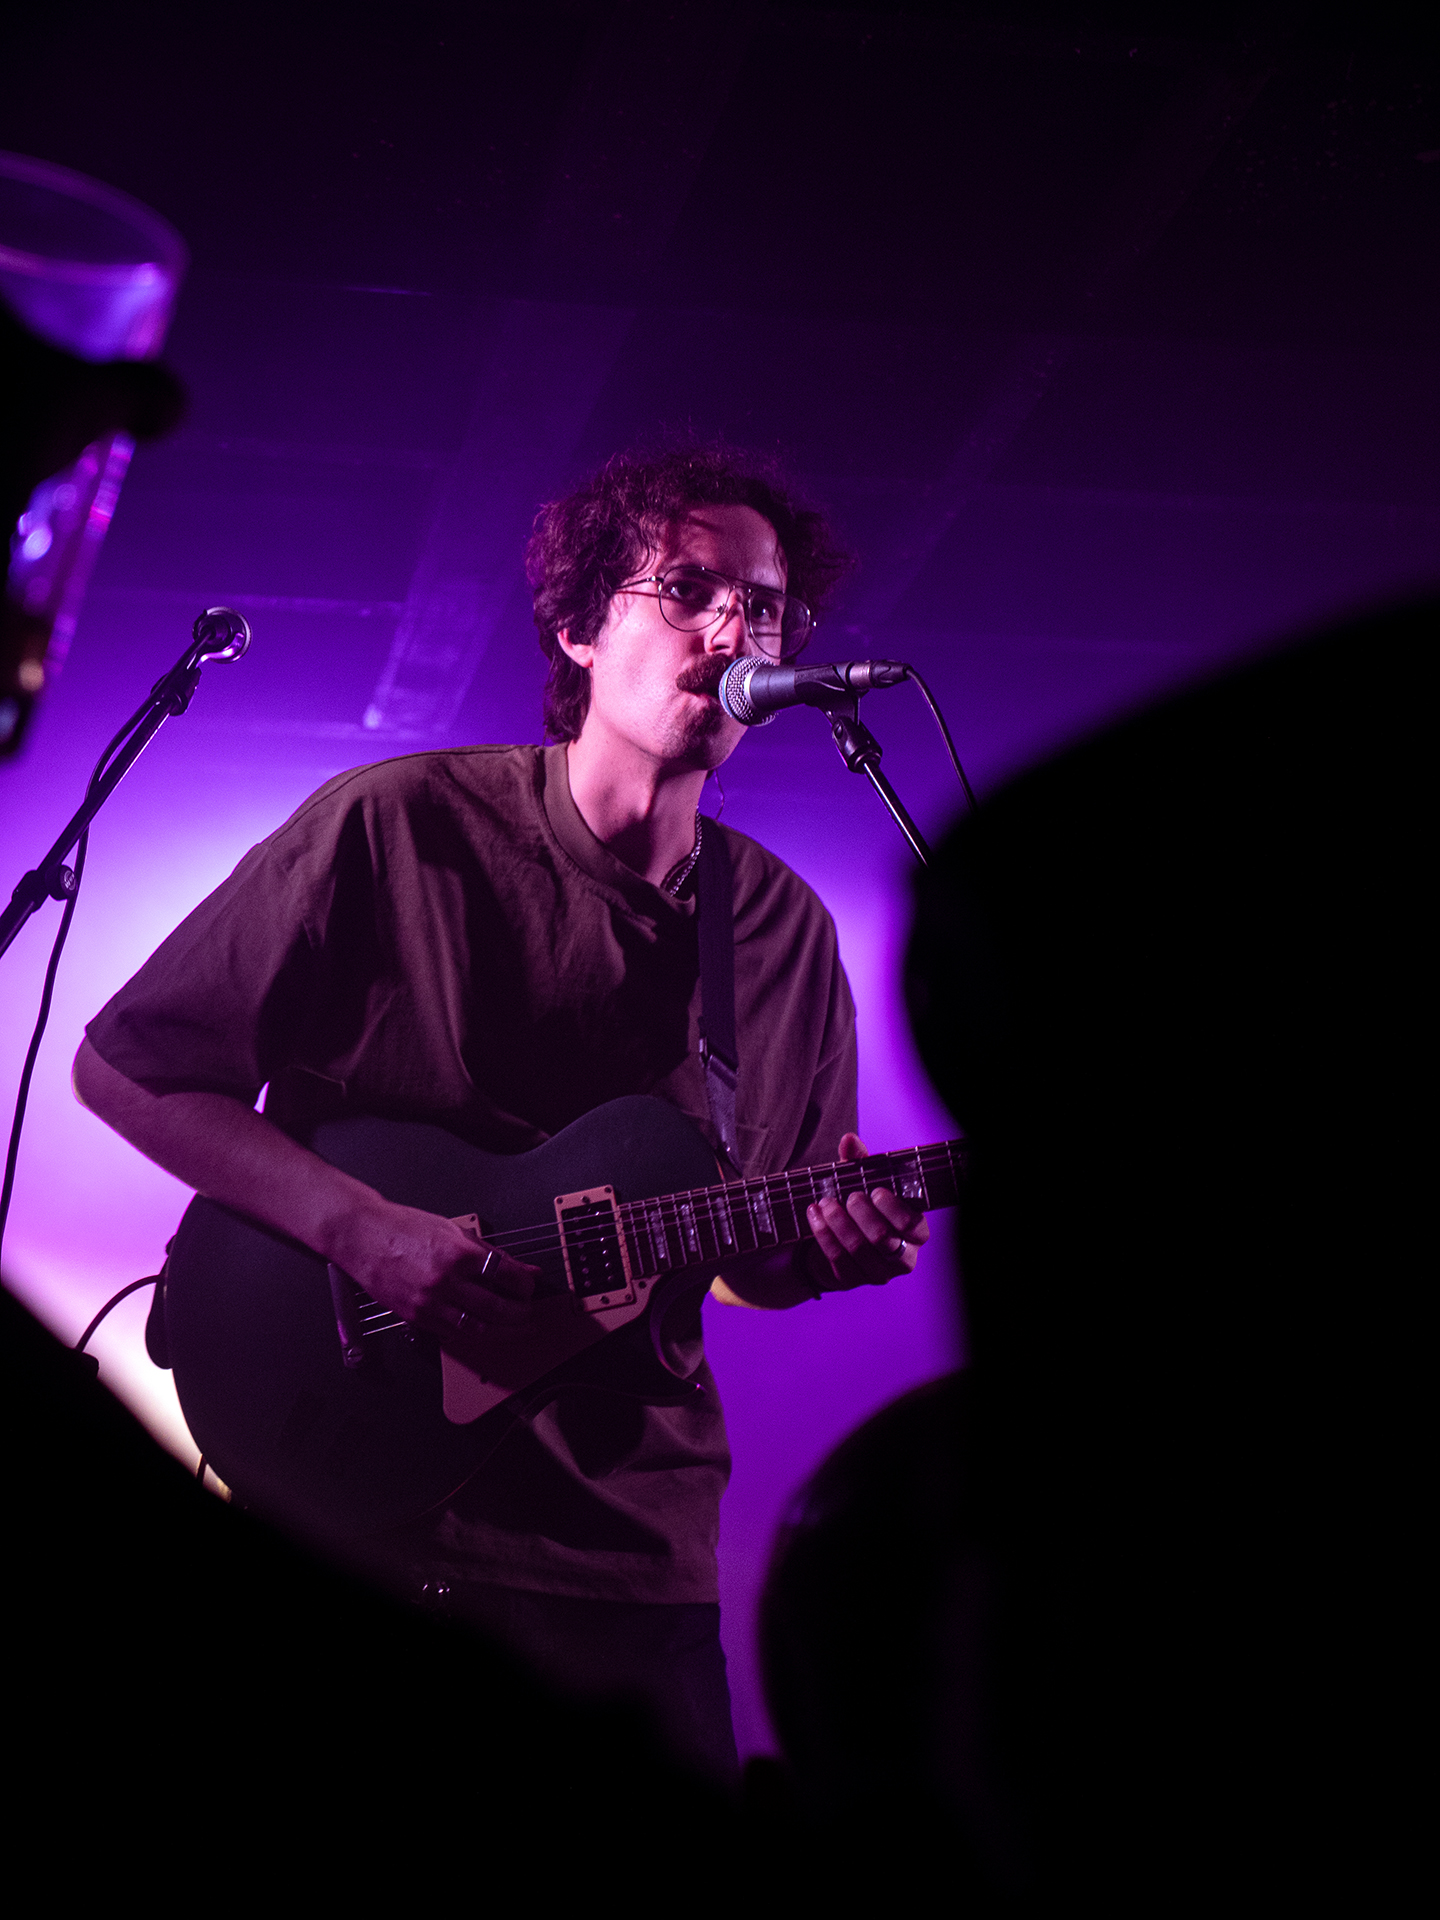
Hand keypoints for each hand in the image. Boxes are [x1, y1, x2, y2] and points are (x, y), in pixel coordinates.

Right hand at [328, 1197, 537, 1346]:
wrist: (362, 1236)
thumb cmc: (404, 1227)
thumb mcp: (453, 1229)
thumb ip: (491, 1252)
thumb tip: (523, 1269)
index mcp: (458, 1253)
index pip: (506, 1276)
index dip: (525, 1286)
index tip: (529, 1287)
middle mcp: (445, 1281)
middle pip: (496, 1308)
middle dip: (520, 1314)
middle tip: (528, 1312)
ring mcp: (429, 1302)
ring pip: (476, 1329)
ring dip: (502, 1332)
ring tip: (513, 1327)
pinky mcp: (415, 1317)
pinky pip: (452, 1334)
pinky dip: (472, 1333)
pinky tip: (482, 1327)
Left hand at [804, 1133, 928, 1293]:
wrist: (833, 1236)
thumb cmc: (857, 1205)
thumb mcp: (861, 1181)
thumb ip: (859, 1161)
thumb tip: (849, 1140)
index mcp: (914, 1232)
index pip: (914, 1226)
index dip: (894, 1210)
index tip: (875, 1191)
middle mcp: (901, 1257)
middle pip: (884, 1239)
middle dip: (863, 1214)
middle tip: (849, 1196)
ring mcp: (877, 1273)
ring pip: (859, 1250)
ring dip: (839, 1223)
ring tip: (825, 1202)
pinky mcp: (851, 1280)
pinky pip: (837, 1259)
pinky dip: (823, 1234)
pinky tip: (814, 1215)